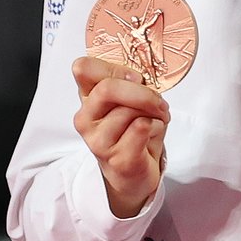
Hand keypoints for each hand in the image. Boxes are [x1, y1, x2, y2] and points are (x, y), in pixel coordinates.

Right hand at [71, 56, 169, 217]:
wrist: (132, 172)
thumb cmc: (134, 130)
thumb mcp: (130, 100)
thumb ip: (129, 83)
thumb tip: (139, 76)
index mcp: (87, 98)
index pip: (83, 68)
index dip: (114, 68)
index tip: (136, 78)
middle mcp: (86, 119)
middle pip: (107, 89)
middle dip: (142, 92)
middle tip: (158, 103)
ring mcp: (98, 141)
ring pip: (130, 111)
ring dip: (155, 113)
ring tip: (154, 122)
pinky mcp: (117, 159)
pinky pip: (142, 127)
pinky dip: (157, 127)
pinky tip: (151, 136)